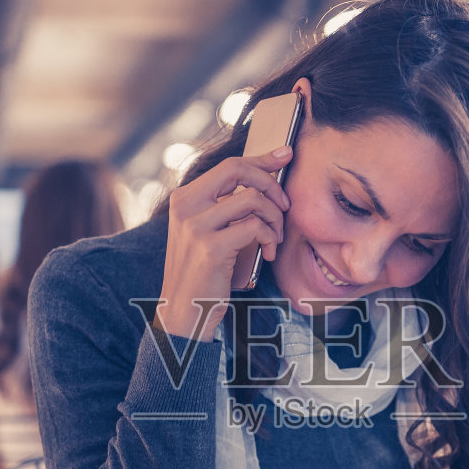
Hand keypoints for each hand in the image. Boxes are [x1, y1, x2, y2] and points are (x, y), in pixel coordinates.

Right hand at [155, 147, 291, 338]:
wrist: (184, 312)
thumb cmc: (202, 273)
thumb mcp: (206, 232)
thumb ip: (225, 206)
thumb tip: (262, 179)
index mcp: (184, 198)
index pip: (228, 166)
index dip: (261, 158)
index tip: (285, 155)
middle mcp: (185, 206)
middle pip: (238, 170)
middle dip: (271, 184)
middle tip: (284, 206)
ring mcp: (195, 226)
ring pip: (253, 199)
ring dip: (275, 218)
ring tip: (275, 238)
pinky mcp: (211, 247)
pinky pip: (255, 227)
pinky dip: (269, 239)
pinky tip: (267, 254)